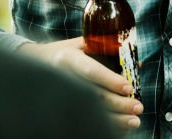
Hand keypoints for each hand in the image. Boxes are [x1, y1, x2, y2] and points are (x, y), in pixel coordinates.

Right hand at [22, 37, 142, 130]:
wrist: (34, 64)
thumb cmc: (63, 52)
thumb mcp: (81, 44)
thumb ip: (107, 50)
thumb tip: (136, 64)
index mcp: (68, 58)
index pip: (91, 71)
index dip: (111, 80)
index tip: (129, 88)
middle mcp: (63, 77)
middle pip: (94, 96)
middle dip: (119, 104)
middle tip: (138, 107)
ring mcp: (61, 95)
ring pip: (90, 112)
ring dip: (115, 120)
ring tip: (134, 121)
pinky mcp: (62, 108)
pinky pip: (84, 121)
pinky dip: (105, 127)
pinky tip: (120, 128)